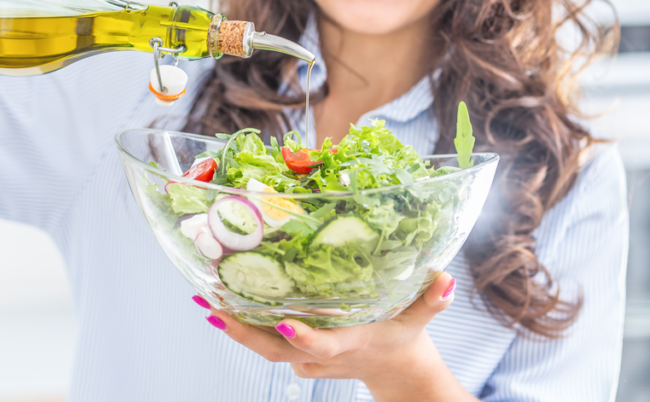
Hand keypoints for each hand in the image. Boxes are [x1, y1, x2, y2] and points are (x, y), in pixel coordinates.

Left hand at [196, 273, 474, 400]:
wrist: (394, 370)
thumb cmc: (404, 337)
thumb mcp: (420, 319)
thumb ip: (432, 300)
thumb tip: (445, 278)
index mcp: (347, 344)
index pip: (322, 346)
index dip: (304, 338)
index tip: (285, 323)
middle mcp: (319, 355)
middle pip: (274, 349)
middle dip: (242, 331)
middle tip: (213, 307)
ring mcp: (303, 358)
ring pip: (263, 345)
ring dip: (233, 324)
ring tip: (204, 299)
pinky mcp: (294, 353)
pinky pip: (264, 339)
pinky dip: (242, 321)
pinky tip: (220, 298)